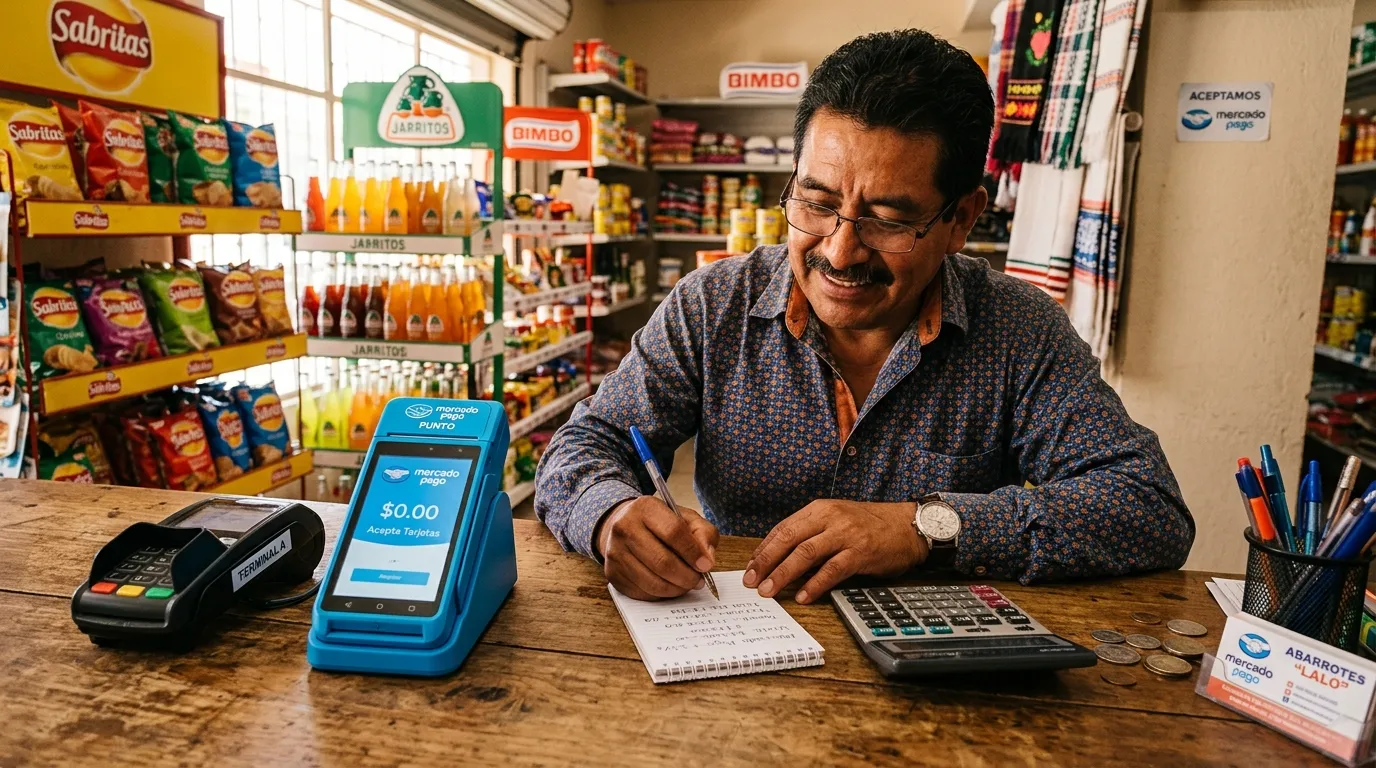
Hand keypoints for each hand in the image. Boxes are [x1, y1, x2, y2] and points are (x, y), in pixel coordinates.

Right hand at [595, 496, 718, 600]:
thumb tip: (707, 559)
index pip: (673, 532)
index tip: (706, 565)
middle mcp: (624, 527)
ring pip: (652, 581)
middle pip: (662, 561)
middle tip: (698, 580)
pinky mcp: (612, 573)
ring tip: (686, 584)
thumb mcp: (686, 518)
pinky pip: (642, 592)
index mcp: (645, 508)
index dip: (693, 552)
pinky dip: (661, 595)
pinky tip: (669, 586)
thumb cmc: (660, 525)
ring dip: (676, 589)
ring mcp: (615, 552)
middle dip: (687, 576)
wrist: (625, 527)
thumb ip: (703, 534)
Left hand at [744, 500, 926, 603]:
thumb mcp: (837, 520)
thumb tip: (782, 558)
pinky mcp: (861, 552)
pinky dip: (816, 584)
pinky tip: (804, 596)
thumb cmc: (870, 526)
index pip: (783, 529)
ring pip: (806, 553)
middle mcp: (830, 518)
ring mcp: (846, 534)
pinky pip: (833, 569)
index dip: (763, 549)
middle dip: (766, 561)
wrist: (908, 525)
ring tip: (769, 591)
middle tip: (751, 581)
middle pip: (789, 538)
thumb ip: (812, 534)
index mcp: (819, 509)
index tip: (750, 567)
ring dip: (784, 574)